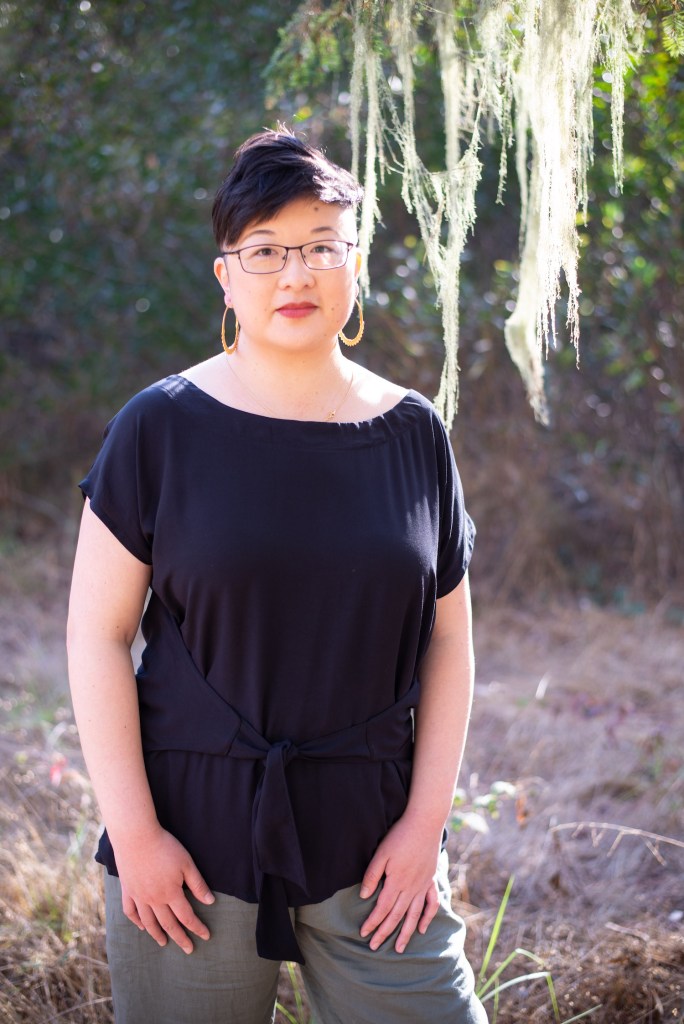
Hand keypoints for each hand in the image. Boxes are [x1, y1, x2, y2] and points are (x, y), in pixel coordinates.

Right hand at [113, 825, 214, 954]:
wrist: (136, 836)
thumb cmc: (165, 847)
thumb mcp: (186, 863)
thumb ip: (197, 884)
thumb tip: (210, 901)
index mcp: (170, 894)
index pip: (187, 916)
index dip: (197, 927)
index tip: (206, 936)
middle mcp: (154, 900)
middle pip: (169, 924)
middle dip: (180, 937)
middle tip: (189, 949)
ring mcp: (138, 896)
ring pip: (149, 922)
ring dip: (158, 934)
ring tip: (164, 943)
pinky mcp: (127, 890)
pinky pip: (131, 912)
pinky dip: (137, 922)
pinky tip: (142, 927)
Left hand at [358, 813, 442, 953]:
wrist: (425, 822)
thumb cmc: (400, 835)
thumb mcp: (382, 853)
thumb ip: (373, 875)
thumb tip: (364, 896)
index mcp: (397, 882)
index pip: (382, 909)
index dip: (372, 922)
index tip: (363, 934)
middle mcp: (411, 888)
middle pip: (396, 916)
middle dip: (384, 933)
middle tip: (374, 947)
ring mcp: (423, 885)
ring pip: (414, 915)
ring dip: (405, 933)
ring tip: (399, 949)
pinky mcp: (431, 880)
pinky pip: (431, 904)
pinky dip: (427, 918)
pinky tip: (423, 929)